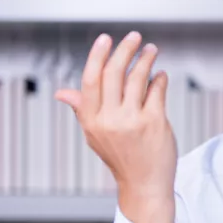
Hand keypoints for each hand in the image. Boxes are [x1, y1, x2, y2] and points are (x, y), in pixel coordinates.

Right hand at [55, 32, 176, 222]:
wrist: (144, 185)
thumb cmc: (121, 158)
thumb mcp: (95, 135)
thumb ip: (82, 110)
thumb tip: (62, 93)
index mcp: (91, 120)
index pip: (90, 79)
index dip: (97, 55)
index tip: (105, 38)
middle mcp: (109, 120)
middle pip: (114, 73)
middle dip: (125, 50)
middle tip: (134, 37)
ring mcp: (132, 120)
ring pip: (138, 77)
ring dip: (146, 59)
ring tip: (151, 50)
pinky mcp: (154, 122)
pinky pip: (156, 90)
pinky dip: (159, 78)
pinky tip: (160, 75)